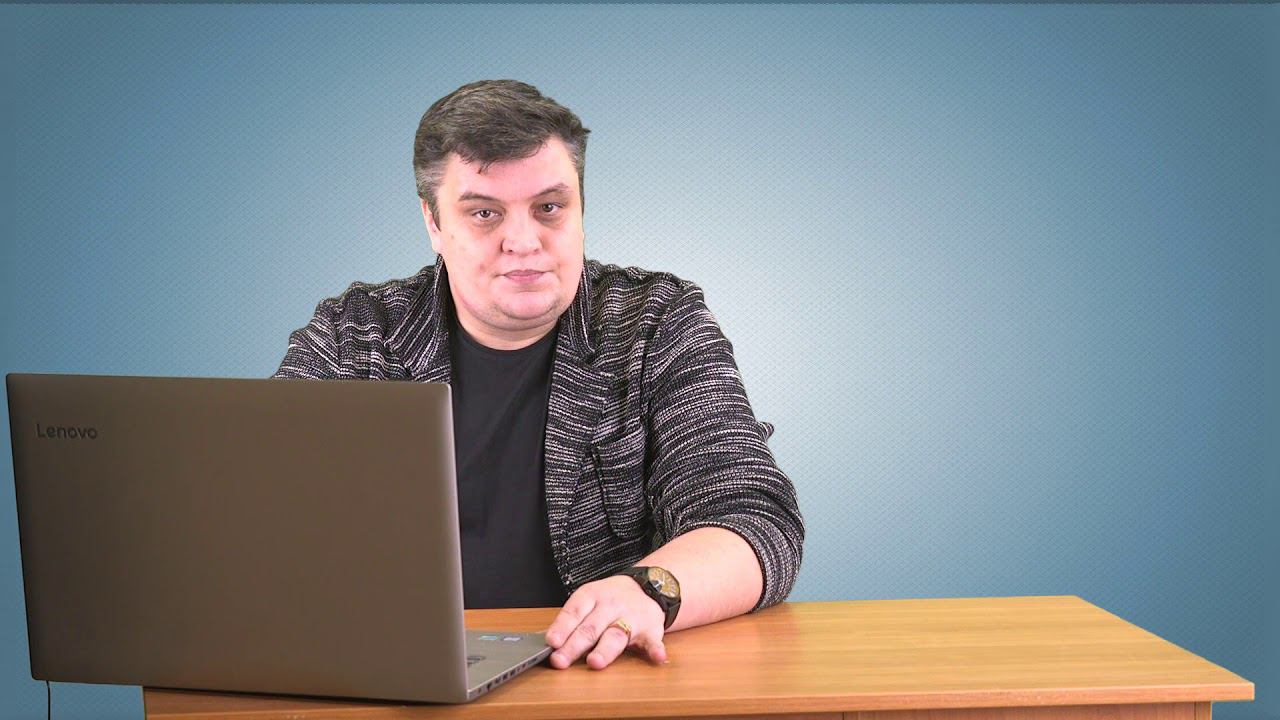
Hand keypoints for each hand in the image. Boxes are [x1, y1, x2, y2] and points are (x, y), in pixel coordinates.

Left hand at [544, 574, 668, 669]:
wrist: (649, 586)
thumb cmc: (609, 600)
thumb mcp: (588, 601)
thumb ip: (571, 621)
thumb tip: (547, 644)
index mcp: (591, 596)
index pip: (574, 612)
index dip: (562, 627)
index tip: (551, 641)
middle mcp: (610, 606)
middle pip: (590, 627)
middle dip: (574, 646)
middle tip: (560, 660)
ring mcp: (631, 617)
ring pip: (616, 635)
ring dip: (605, 650)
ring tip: (595, 662)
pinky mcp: (650, 629)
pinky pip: (653, 641)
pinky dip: (656, 649)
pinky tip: (657, 658)